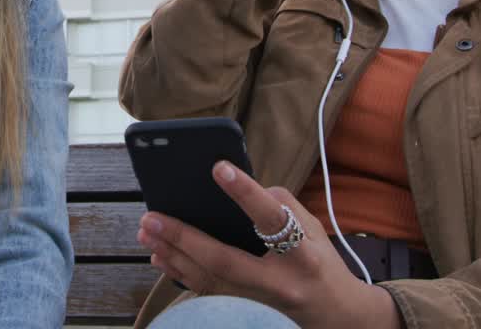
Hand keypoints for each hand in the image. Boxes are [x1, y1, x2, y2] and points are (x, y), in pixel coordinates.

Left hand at [136, 161, 402, 328]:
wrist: (333, 314)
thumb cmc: (319, 260)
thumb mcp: (313, 227)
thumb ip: (278, 204)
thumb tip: (234, 189)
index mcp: (304, 254)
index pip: (272, 219)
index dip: (246, 194)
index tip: (219, 168)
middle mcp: (280, 282)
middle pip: (225, 260)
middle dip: (184, 237)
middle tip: (152, 216)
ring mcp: (260, 303)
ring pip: (208, 280)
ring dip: (172, 254)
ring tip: (147, 231)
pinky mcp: (244, 311)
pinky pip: (205, 291)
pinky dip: (178, 271)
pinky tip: (158, 254)